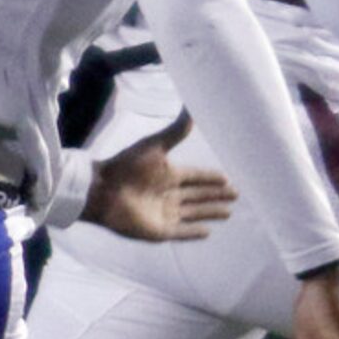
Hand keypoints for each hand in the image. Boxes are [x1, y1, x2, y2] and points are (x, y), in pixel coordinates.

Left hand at [82, 112, 236, 240]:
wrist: (103, 190)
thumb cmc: (127, 166)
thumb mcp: (156, 146)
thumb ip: (176, 131)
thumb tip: (191, 106)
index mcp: (169, 174)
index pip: (196, 176)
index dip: (211, 178)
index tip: (228, 178)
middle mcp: (169, 194)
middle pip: (198, 195)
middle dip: (216, 195)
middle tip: (236, 194)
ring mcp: (164, 213)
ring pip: (194, 212)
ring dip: (210, 212)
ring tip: (229, 212)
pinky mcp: (159, 230)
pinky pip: (181, 232)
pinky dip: (194, 232)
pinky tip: (207, 232)